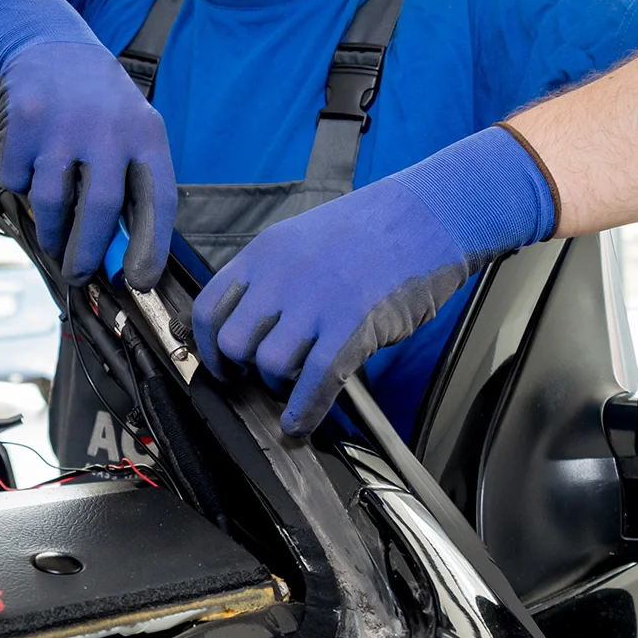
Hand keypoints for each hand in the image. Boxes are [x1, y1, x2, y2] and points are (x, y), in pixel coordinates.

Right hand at [0, 0, 176, 287]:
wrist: (51, 43)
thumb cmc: (99, 103)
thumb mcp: (131, 130)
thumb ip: (132, 183)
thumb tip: (126, 255)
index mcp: (146, 134)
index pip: (158, 199)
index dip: (151, 246)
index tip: (140, 281)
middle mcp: (108, 128)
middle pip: (100, 209)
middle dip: (88, 253)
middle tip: (79, 274)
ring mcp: (63, 124)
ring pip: (53, 201)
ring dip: (52, 232)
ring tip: (54, 241)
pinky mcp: (24, 121)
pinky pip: (16, 179)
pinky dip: (19, 187)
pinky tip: (30, 172)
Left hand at [192, 125, 555, 435]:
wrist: (429, 214)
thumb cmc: (372, 229)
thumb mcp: (304, 238)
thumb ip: (273, 276)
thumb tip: (254, 323)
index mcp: (264, 252)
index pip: (209, 308)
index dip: (208, 346)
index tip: (220, 364)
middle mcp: (282, 276)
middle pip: (233, 343)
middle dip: (240, 370)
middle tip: (254, 380)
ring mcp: (316, 302)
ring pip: (268, 365)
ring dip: (276, 386)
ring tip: (291, 386)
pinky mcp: (352, 326)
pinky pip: (314, 382)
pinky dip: (302, 411)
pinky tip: (299, 424)